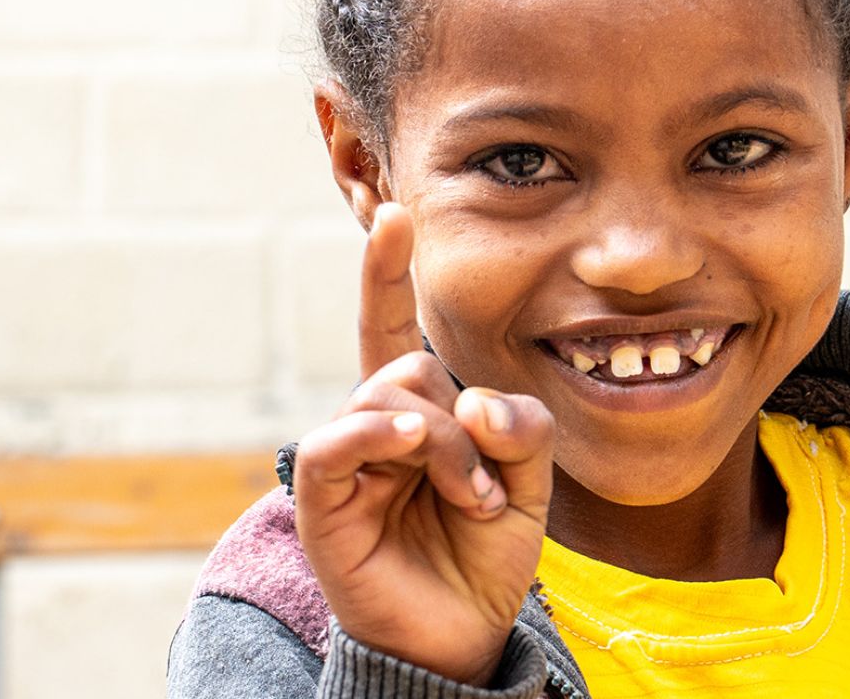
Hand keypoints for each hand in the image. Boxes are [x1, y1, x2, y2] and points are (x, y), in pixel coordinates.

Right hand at [292, 203, 555, 684]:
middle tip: (488, 486)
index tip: (394, 216)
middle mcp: (374, 427)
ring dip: (442, 448)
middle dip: (462, 419)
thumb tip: (472, 399)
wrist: (463, 633)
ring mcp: (344, 462)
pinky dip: (370, 434)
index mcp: (419, 411)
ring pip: (383, 401)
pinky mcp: (323, 503)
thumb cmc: (485, 553)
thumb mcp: (527, 481)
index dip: (387, 274)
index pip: (393, 329)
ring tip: (471, 501)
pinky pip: (331, 445)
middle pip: (409, 369)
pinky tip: (404, 446)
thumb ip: (518, 427)